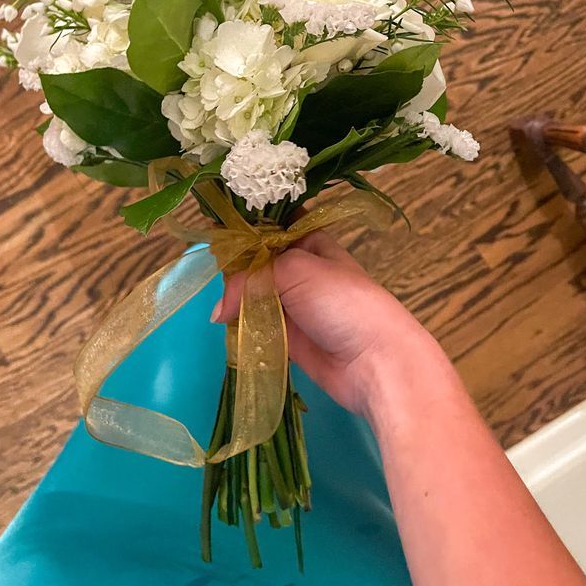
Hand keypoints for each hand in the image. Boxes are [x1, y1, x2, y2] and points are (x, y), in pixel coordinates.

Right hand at [211, 231, 435, 416]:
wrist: (375, 361)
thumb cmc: (343, 301)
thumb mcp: (296, 270)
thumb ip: (250, 280)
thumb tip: (219, 311)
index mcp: (309, 242)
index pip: (271, 224)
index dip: (245, 224)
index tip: (214, 225)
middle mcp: (299, 269)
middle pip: (256, 259)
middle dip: (235, 263)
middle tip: (210, 263)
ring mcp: (292, 304)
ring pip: (252, 293)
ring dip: (234, 295)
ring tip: (215, 293)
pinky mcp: (286, 337)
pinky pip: (255, 324)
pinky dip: (240, 324)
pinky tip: (222, 321)